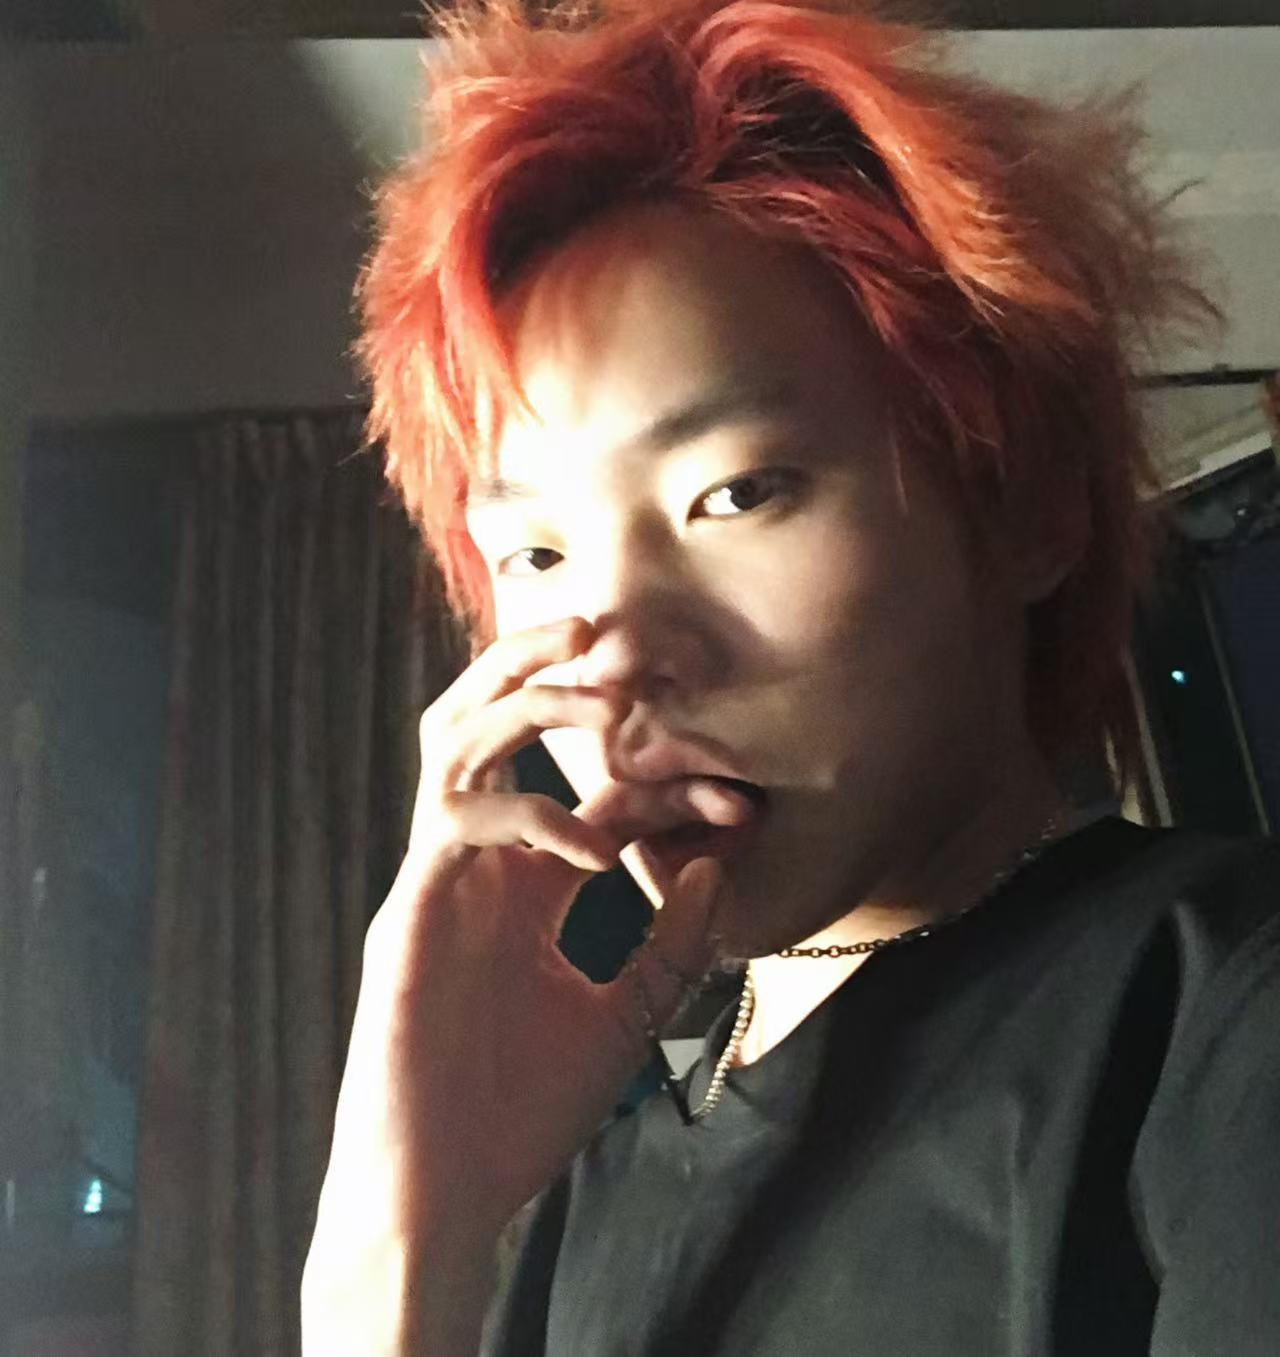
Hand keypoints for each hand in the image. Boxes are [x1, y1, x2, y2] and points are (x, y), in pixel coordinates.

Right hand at [303, 617, 751, 1350]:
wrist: (444, 1189)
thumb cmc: (524, 1104)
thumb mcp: (626, 1008)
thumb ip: (671, 936)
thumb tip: (718, 859)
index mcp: (528, 877)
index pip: (593, 785)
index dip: (666, 773)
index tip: (740, 795)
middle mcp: (479, 858)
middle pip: (491, 718)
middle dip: (546, 662)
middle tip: (621, 632)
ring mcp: (438, 876)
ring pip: (459, 741)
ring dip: (526, 698)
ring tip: (601, 687)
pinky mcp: (409, 909)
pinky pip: (458, 822)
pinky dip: (531, 816)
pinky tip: (595, 851)